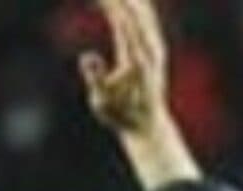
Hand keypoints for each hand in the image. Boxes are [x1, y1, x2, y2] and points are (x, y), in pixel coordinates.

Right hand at [83, 0, 198, 187]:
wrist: (148, 125)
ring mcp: (155, 49)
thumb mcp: (103, 104)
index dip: (113, 6)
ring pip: (145, 13)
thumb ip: (96, 79)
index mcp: (137, 60)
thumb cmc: (123, 116)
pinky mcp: (155, 49)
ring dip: (131, 0)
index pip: (125, 24)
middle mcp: (150, 51)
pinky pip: (146, 20)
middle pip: (137, 13)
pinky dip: (136, 7)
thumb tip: (87, 57)